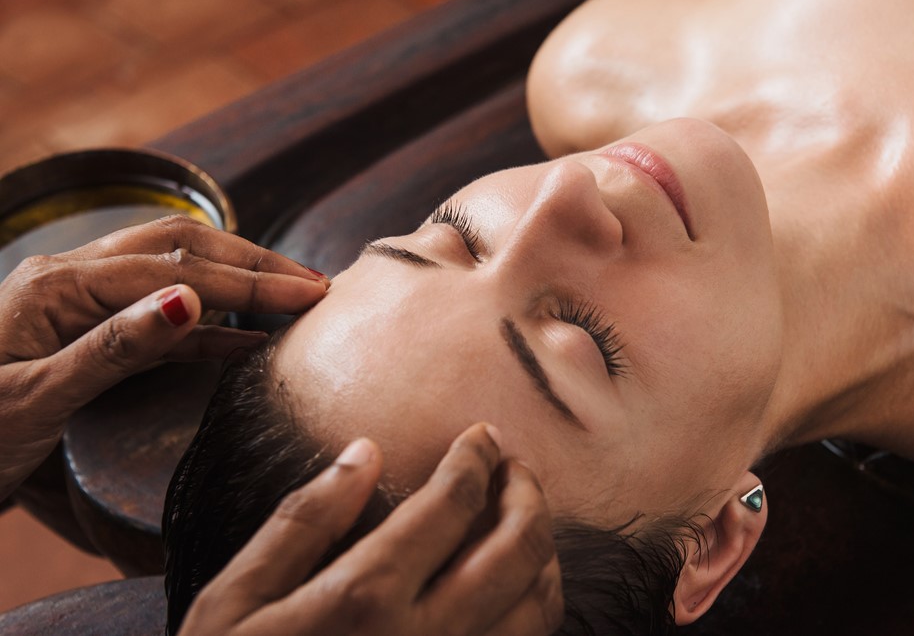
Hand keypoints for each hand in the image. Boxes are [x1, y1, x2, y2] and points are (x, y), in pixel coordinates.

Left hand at [0, 216, 327, 500]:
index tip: (310, 292)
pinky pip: (157, 315)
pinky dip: (206, 321)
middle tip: (316, 284)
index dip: (248, 281)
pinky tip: (242, 338)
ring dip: (235, 280)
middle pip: (181, 247)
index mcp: (58, 286)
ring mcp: (76, 302)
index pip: (176, 269)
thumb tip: (190, 300)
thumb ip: (113, 348)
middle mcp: (70, 279)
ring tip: (292, 296)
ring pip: (174, 270)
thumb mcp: (33, 400)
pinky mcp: (82, 334)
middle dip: (253, 264)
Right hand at [179, 425, 562, 635]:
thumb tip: (365, 452)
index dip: (477, 458)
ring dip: (543, 553)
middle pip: (518, 549)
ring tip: (523, 523)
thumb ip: (303, 522)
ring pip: (538, 608)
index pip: (452, 503)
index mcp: (365, 599)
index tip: (483, 436)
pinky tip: (513, 591)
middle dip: (527, 493)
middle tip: (514, 469)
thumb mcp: (235, 601)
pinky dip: (534, 612)